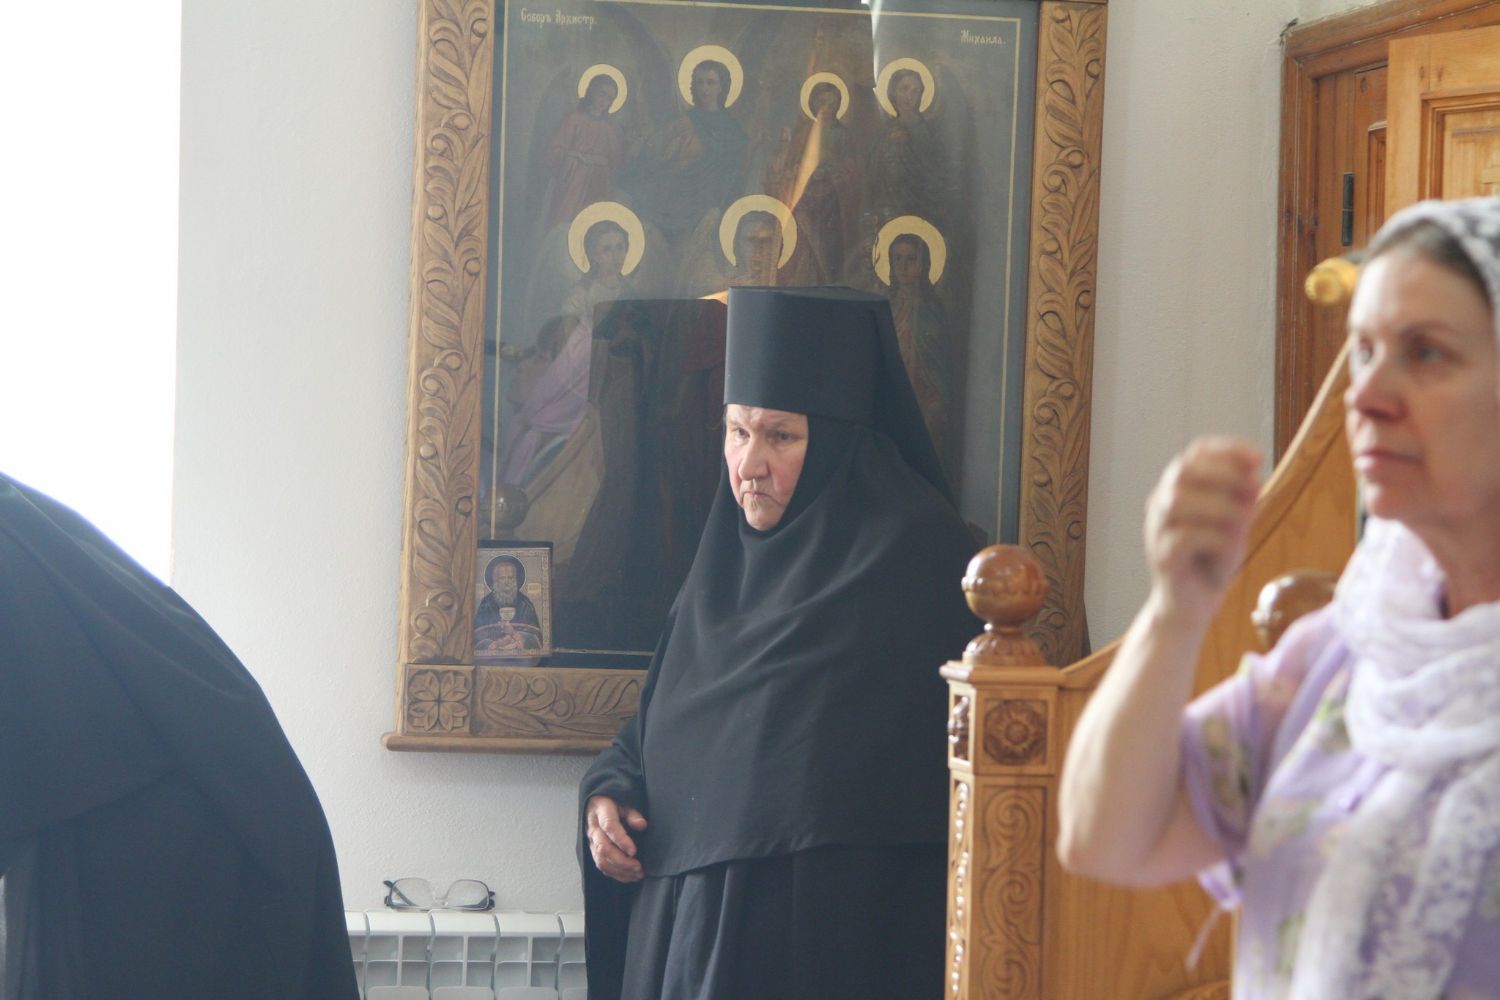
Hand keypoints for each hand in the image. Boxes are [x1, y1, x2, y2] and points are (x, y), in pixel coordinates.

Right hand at [586, 795, 647, 882]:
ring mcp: (591, 841)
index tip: (634, 851)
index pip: (609, 827)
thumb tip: (642, 825)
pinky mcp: (593, 851)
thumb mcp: (624, 802)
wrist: (595, 805)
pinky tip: (629, 876)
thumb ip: (633, 814)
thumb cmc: (612, 804)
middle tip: (638, 867)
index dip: (621, 840)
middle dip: (622, 861)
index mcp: (601, 812)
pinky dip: (615, 874)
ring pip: (601, 860)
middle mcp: (594, 829)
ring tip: (637, 873)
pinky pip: (601, 866)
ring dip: (620, 870)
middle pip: (604, 848)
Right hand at [1144, 437, 1261, 620]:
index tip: (1258, 458)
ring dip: (1219, 505)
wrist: (1193, 606)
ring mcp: (1157, 531)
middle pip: (1182, 470)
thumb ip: (1242, 500)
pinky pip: (1184, 537)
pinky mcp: (1162, 558)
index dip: (1226, 450)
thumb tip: (1252, 477)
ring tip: (1244, 519)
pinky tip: (1229, 546)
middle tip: (1255, 488)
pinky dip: (1214, 537)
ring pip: (1178, 501)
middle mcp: (1161, 505)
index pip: (1194, 454)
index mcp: (1178, 490)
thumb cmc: (1212, 560)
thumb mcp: (1235, 523)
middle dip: (1223, 473)